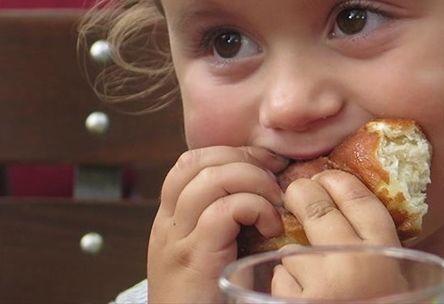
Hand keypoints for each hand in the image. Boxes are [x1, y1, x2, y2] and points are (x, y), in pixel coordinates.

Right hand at [147, 146, 287, 303]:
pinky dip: (255, 208)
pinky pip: (223, 210)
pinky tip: (271, 228)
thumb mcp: (220, 253)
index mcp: (172, 220)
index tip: (268, 167)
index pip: (193, 161)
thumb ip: (232, 221)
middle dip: (245, 161)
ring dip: (254, 182)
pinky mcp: (193, 259)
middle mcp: (167, 225)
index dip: (234, 154)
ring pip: (211, 178)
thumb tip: (276, 187)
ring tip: (275, 207)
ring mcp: (177, 241)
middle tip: (275, 182)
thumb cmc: (215, 303)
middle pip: (198, 161)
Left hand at [272, 170, 406, 299]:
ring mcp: (320, 284)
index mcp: (384, 253)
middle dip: (303, 195)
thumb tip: (348, 214)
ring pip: (293, 249)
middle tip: (297, 194)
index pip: (358, 199)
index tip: (326, 178)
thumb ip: (377, 247)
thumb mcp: (395, 277)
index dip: (338, 182)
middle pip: (318, 209)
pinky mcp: (295, 303)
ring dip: (296, 256)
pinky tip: (303, 295)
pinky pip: (281, 278)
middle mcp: (351, 263)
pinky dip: (288, 284)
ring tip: (311, 272)